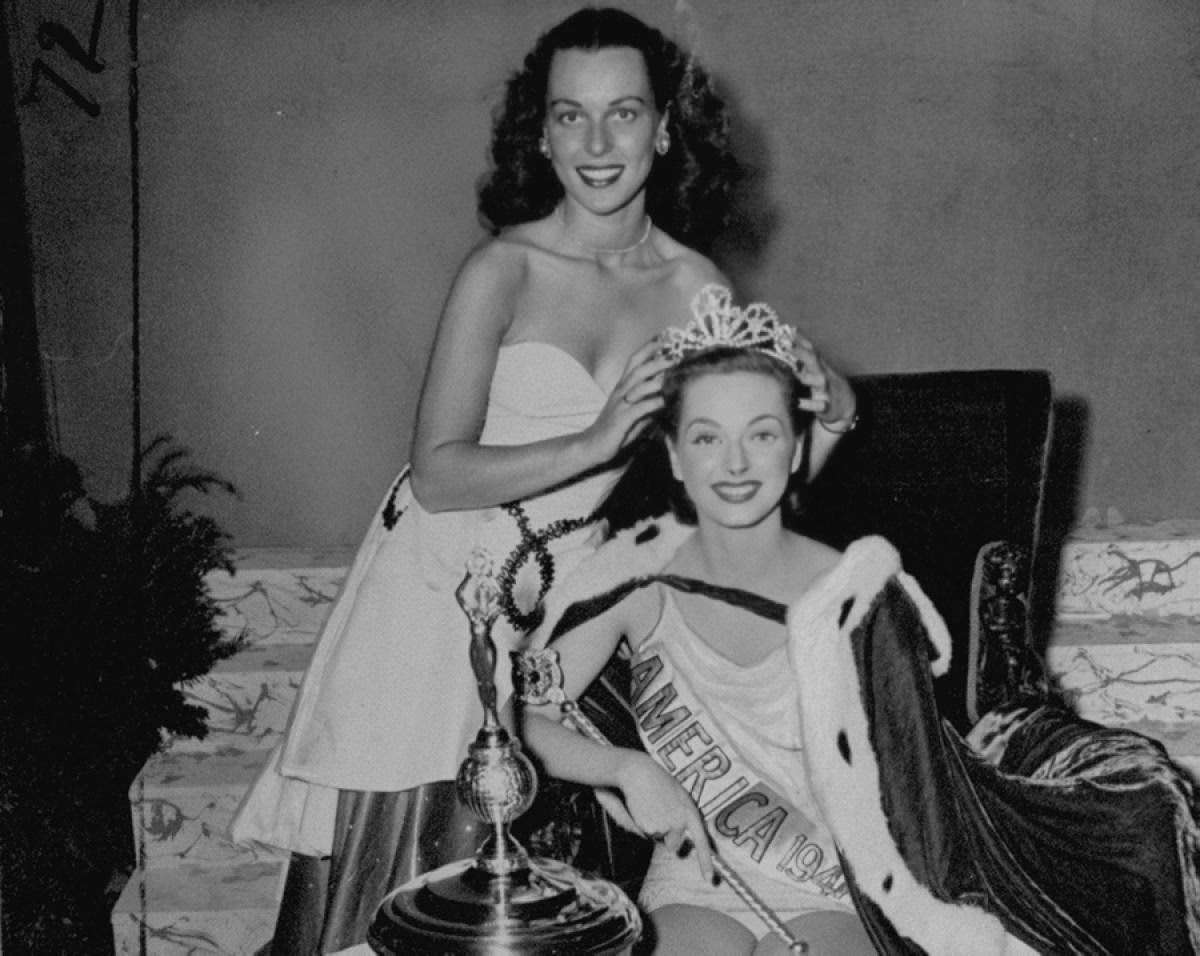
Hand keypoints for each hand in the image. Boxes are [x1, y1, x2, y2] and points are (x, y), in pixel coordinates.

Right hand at [580, 339, 671, 463]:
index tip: (663, 337)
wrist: (592, 445)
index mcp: (623, 387)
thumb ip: (648, 404)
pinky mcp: (621, 420)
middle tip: (675, 354)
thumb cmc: (615, 429)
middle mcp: (621, 392)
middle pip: (639, 370)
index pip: (634, 362)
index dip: (647, 348)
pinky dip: (652, 403)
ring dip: (657, 379)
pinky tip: (664, 402)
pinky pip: (638, 408)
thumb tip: (666, 397)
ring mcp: (620, 405)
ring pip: (639, 386)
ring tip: (673, 374)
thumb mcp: (634, 413)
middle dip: (657, 360)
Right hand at [616, 752, 714, 884]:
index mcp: (690, 810)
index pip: (702, 840)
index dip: (706, 862)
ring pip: (657, 838)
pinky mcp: (650, 828)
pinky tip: (640, 808)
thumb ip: (681, 816)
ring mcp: (665, 825)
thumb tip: (674, 843)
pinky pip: (645, 834)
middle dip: (665, 835)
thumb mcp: (676, 796)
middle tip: (657, 810)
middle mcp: (680, 820)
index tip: (709, 880)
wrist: (637, 770)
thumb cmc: (655, 781)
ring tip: (648, 805)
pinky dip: (641, 824)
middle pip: (672, 844)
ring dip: (651, 826)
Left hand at [792, 335, 855, 425]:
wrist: (846, 407)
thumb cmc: (826, 385)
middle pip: (813, 360)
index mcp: (819, 366)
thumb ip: (804, 355)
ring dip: (807, 377)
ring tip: (794, 372)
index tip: (786, 330)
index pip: (810, 349)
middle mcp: (822, 375)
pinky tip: (797, 402)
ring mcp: (826, 390)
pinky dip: (808, 404)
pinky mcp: (826, 406)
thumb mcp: (817, 369)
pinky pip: (818, 405)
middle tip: (786, 345)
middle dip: (801, 352)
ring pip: (819, 381)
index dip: (799, 339)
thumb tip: (791, 337)